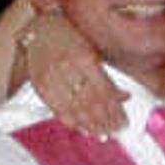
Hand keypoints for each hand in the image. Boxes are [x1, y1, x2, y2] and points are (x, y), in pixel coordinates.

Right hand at [22, 7, 126, 135]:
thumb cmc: (70, 38)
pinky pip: (58, 110)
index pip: (103, 91)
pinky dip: (73, 123)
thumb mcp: (92, 51)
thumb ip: (106, 76)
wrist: (39, 30)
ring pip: (75, 110)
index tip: (124, 122)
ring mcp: (52, 79)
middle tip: (116, 131)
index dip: (115, 110)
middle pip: (91, 103)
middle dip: (105, 121)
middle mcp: (67, 69)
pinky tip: (84, 129)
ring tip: (104, 135)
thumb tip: (124, 97)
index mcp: (83, 57)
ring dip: (91, 126)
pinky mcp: (41, 87)